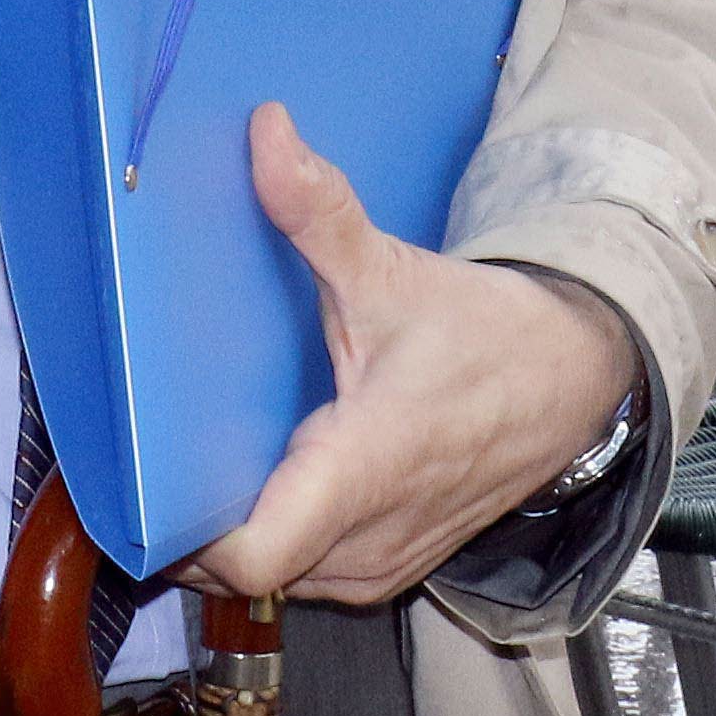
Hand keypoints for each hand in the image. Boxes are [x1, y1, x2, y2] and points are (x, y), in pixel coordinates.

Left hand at [182, 103, 634, 605]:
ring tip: (188, 468)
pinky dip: (273, 542)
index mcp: (364, 467)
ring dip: (229, 539)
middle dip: (188, 525)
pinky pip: (308, 576)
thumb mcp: (393, 270)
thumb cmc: (487, 335)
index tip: (144, 482)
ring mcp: (382, 562)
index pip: (255, 555)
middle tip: (143, 457)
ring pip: (275, 582)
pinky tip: (251, 483)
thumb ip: (319, 210)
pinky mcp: (391, 567)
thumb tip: (265, 132)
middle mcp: (370, 535)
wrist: (572, 379)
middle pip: (243, 574)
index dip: (187, 534)